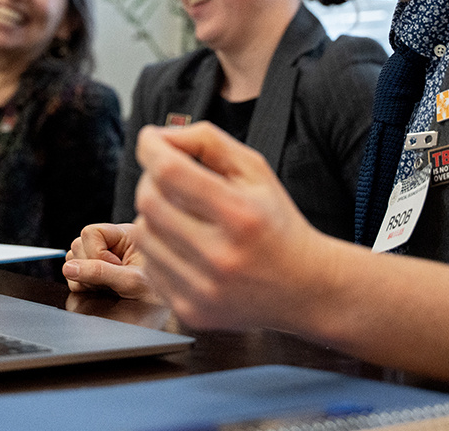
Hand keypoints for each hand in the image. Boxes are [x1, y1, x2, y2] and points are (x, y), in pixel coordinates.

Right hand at [61, 223, 160, 301]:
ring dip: (84, 277)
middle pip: (79, 244)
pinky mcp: (97, 273)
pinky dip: (83, 284)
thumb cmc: (158, 293)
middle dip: (88, 266)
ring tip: (107, 287)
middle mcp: (112, 244)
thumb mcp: (131, 282)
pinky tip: (103, 291)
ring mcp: (103, 258)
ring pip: (74, 259)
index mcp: (125, 235)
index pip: (91, 233)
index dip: (95, 252)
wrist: (168, 309)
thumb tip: (70, 268)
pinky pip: (74, 273)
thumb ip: (100, 273)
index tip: (114, 268)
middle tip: (111, 281)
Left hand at [132, 122, 329, 329]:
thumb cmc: (275, 221)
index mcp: (240, 214)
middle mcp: (220, 256)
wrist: (305, 288)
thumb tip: (157, 137)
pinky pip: (149, 266)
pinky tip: (185, 246)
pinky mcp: (191, 311)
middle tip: (168, 177)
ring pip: (142, 235)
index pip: (169, 171)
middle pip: (149, 202)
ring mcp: (203, 289)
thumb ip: (207, 141)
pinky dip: (159, 249)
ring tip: (180, 214)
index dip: (151, 147)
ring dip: (152, 216)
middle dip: (151, 180)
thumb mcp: (256, 170)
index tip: (149, 139)